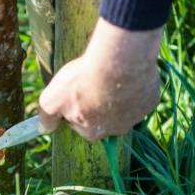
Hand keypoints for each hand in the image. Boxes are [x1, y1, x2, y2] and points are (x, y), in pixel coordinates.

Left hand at [38, 18, 162, 140]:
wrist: (119, 62)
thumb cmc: (83, 82)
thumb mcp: (52, 98)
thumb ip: (46, 116)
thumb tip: (43, 128)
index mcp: (92, 132)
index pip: (79, 124)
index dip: (75, 106)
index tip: (75, 91)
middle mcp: (116, 130)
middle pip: (103, 117)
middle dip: (98, 102)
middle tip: (93, 81)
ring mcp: (136, 116)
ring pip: (124, 107)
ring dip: (117, 94)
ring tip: (110, 74)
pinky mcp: (151, 100)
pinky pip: (141, 95)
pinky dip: (134, 85)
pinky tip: (127, 72)